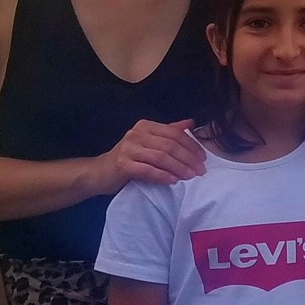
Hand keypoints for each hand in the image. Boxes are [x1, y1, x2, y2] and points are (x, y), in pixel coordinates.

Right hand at [89, 119, 204, 195]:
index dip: (192, 146)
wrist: (100, 173)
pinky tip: (174, 181)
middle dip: (189, 158)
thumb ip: (169, 132)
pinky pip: (148, 170)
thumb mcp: (149, 142)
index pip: (175, 133)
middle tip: (201, 170)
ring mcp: (128, 149)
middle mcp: (136, 134)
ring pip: (161, 157)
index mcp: (146, 126)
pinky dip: (163, 176)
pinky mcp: (122, 165)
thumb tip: (191, 122)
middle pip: (170, 145)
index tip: (203, 158)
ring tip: (190, 177)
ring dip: (179, 168)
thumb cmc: (129, 158)